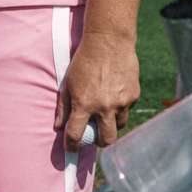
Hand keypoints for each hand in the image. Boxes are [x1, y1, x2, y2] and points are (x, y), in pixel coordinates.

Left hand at [53, 30, 140, 152]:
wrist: (109, 42)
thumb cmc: (84, 62)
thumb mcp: (68, 83)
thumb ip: (63, 107)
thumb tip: (57, 127)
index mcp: (84, 104)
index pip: (76, 134)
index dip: (72, 145)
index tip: (72, 149)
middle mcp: (104, 107)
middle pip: (106, 140)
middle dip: (100, 142)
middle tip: (95, 137)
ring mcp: (122, 102)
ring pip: (119, 126)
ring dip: (112, 124)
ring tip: (105, 112)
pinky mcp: (134, 95)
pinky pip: (127, 109)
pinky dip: (120, 107)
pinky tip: (115, 93)